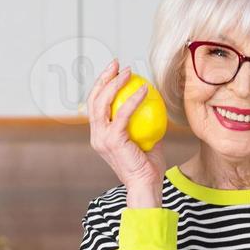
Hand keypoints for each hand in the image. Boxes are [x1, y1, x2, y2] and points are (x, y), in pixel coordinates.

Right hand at [87, 58, 166, 196]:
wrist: (146, 186)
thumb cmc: (149, 168)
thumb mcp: (147, 142)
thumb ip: (145, 126)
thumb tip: (155, 107)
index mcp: (100, 136)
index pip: (96, 106)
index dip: (103, 85)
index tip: (116, 72)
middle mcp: (97, 136)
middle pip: (94, 99)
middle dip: (104, 77)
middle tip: (117, 64)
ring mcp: (102, 138)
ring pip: (103, 103)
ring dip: (115, 83)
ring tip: (128, 71)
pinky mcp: (112, 140)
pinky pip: (123, 114)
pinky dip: (133, 99)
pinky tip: (144, 89)